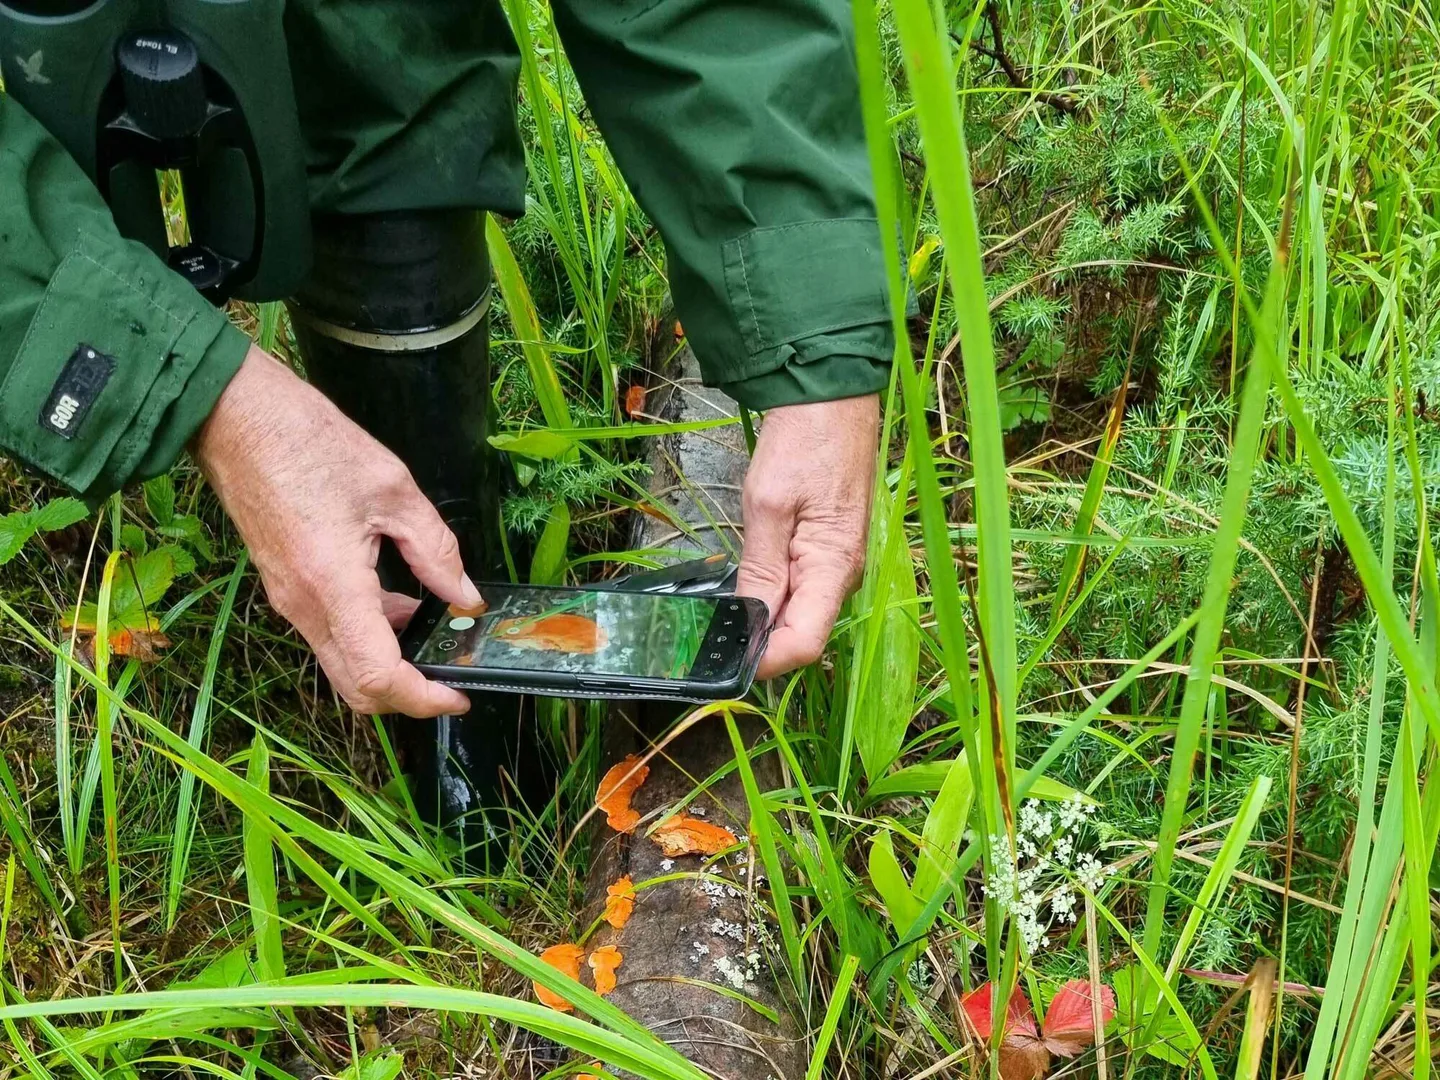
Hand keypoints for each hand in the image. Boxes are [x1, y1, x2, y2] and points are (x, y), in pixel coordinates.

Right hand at [194, 346, 478, 717]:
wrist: (238, 419)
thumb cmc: (309, 443)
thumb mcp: (394, 490)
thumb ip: (436, 551)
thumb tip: (465, 596)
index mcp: (332, 585)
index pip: (377, 675)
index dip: (422, 698)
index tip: (458, 694)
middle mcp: (304, 606)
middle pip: (356, 686)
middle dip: (407, 695)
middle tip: (452, 674)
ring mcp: (290, 601)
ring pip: (342, 662)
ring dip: (389, 660)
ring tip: (435, 628)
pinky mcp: (285, 588)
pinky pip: (330, 633)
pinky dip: (368, 634)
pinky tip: (400, 602)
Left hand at [737, 394, 878, 677]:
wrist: (831, 398)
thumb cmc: (804, 441)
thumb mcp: (768, 504)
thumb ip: (760, 569)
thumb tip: (750, 623)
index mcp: (834, 567)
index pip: (805, 643)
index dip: (766, 661)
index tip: (725, 662)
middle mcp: (843, 573)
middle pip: (803, 633)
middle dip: (762, 645)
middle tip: (711, 643)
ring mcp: (838, 562)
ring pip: (802, 613)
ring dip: (767, 622)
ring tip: (723, 619)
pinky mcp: (829, 548)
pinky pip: (803, 589)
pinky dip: (775, 597)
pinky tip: (747, 590)